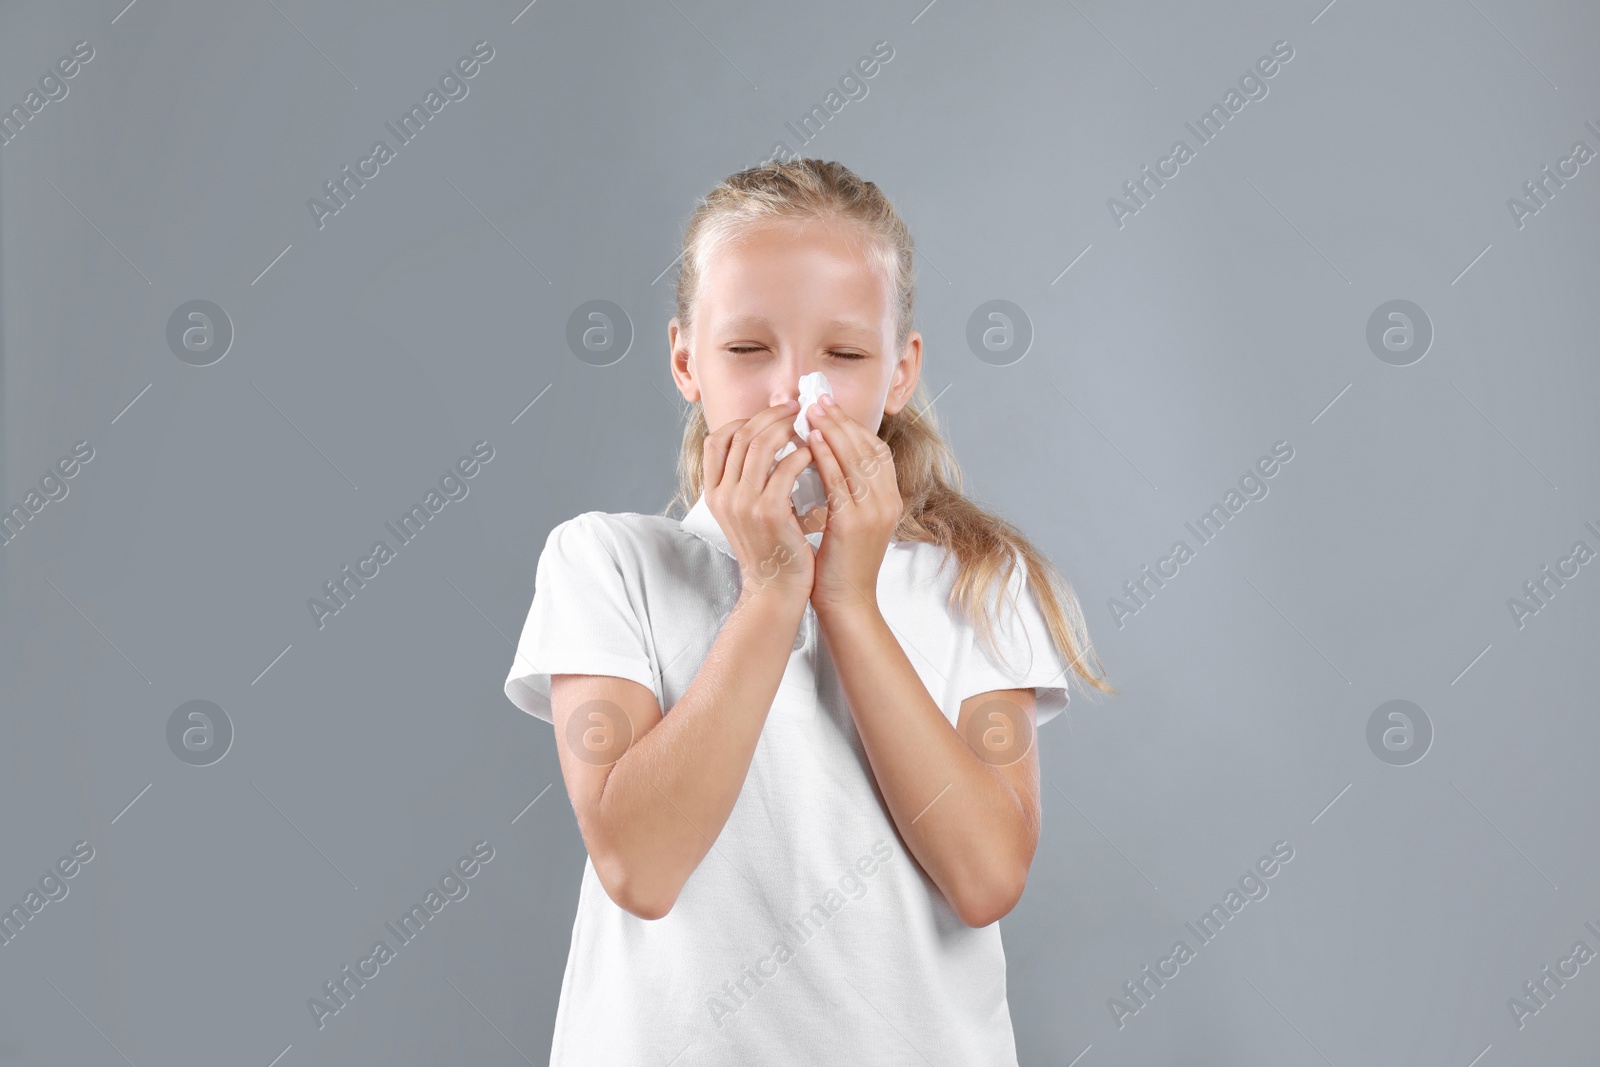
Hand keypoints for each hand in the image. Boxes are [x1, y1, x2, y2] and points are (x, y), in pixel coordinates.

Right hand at [703, 400, 816, 602]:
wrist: (776, 588)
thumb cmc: (770, 547)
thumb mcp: (746, 511)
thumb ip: (748, 478)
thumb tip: (768, 437)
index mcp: (713, 493)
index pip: (716, 440)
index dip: (743, 420)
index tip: (771, 414)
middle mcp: (723, 495)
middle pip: (741, 435)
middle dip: (770, 416)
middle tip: (796, 407)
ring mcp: (743, 503)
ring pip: (761, 445)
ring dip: (787, 428)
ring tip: (807, 424)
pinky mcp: (769, 511)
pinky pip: (787, 467)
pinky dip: (803, 453)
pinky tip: (816, 452)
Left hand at [803, 394, 900, 614]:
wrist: (846, 602)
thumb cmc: (841, 563)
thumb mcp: (850, 520)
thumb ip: (846, 491)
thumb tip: (825, 458)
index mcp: (889, 500)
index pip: (876, 450)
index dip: (853, 425)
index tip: (829, 407)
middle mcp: (888, 502)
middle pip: (867, 447)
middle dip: (841, 419)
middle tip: (817, 398)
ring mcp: (874, 512)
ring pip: (855, 458)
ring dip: (832, 429)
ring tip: (810, 410)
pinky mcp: (855, 523)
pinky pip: (839, 480)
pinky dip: (825, 456)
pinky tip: (809, 440)